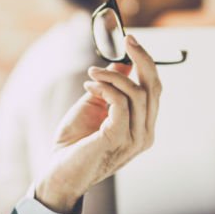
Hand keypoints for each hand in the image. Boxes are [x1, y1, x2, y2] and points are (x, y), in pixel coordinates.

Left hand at [33, 35, 160, 213]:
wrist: (59, 172)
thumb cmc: (75, 143)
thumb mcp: (95, 107)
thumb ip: (111, 88)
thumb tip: (123, 64)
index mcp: (143, 127)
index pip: (155, 90)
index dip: (147, 63)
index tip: (132, 42)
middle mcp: (145, 134)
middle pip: (154, 88)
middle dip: (143, 59)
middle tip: (128, 41)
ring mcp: (134, 139)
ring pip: (137, 93)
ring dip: (113, 76)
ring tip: (92, 74)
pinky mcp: (117, 139)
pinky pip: (120, 103)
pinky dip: (105, 89)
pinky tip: (90, 88)